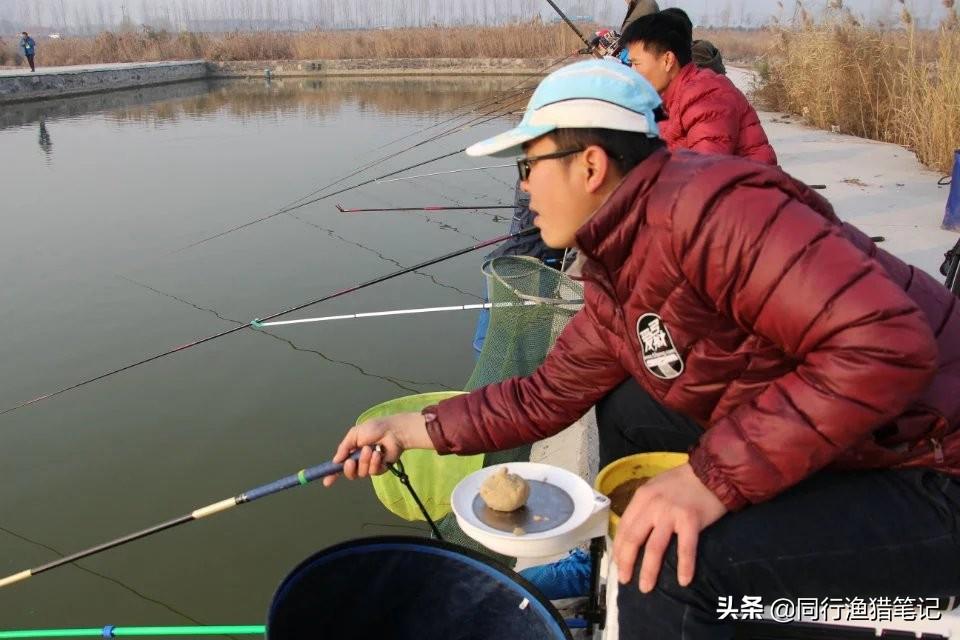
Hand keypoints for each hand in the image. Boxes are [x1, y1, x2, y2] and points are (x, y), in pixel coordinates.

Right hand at [322, 412, 432, 486]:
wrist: (393, 431)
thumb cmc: (375, 428)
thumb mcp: (355, 434)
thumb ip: (344, 448)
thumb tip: (336, 460)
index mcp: (352, 452)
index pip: (340, 466)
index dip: (332, 475)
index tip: (326, 482)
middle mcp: (360, 461)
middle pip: (350, 473)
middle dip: (349, 469)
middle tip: (351, 461)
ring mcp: (370, 466)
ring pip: (361, 473)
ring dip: (364, 461)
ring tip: (370, 450)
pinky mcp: (381, 469)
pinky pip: (373, 472)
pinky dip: (374, 462)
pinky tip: (379, 453)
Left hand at [613, 463, 727, 591]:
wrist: (712, 472)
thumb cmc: (683, 482)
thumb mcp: (656, 487)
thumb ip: (645, 507)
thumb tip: (634, 533)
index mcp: (642, 497)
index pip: (624, 527)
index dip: (619, 549)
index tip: (618, 564)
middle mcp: (652, 505)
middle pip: (634, 539)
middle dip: (627, 562)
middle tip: (625, 580)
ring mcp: (671, 513)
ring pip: (655, 548)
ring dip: (649, 571)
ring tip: (645, 587)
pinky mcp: (691, 521)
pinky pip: (685, 548)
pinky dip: (685, 566)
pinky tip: (683, 581)